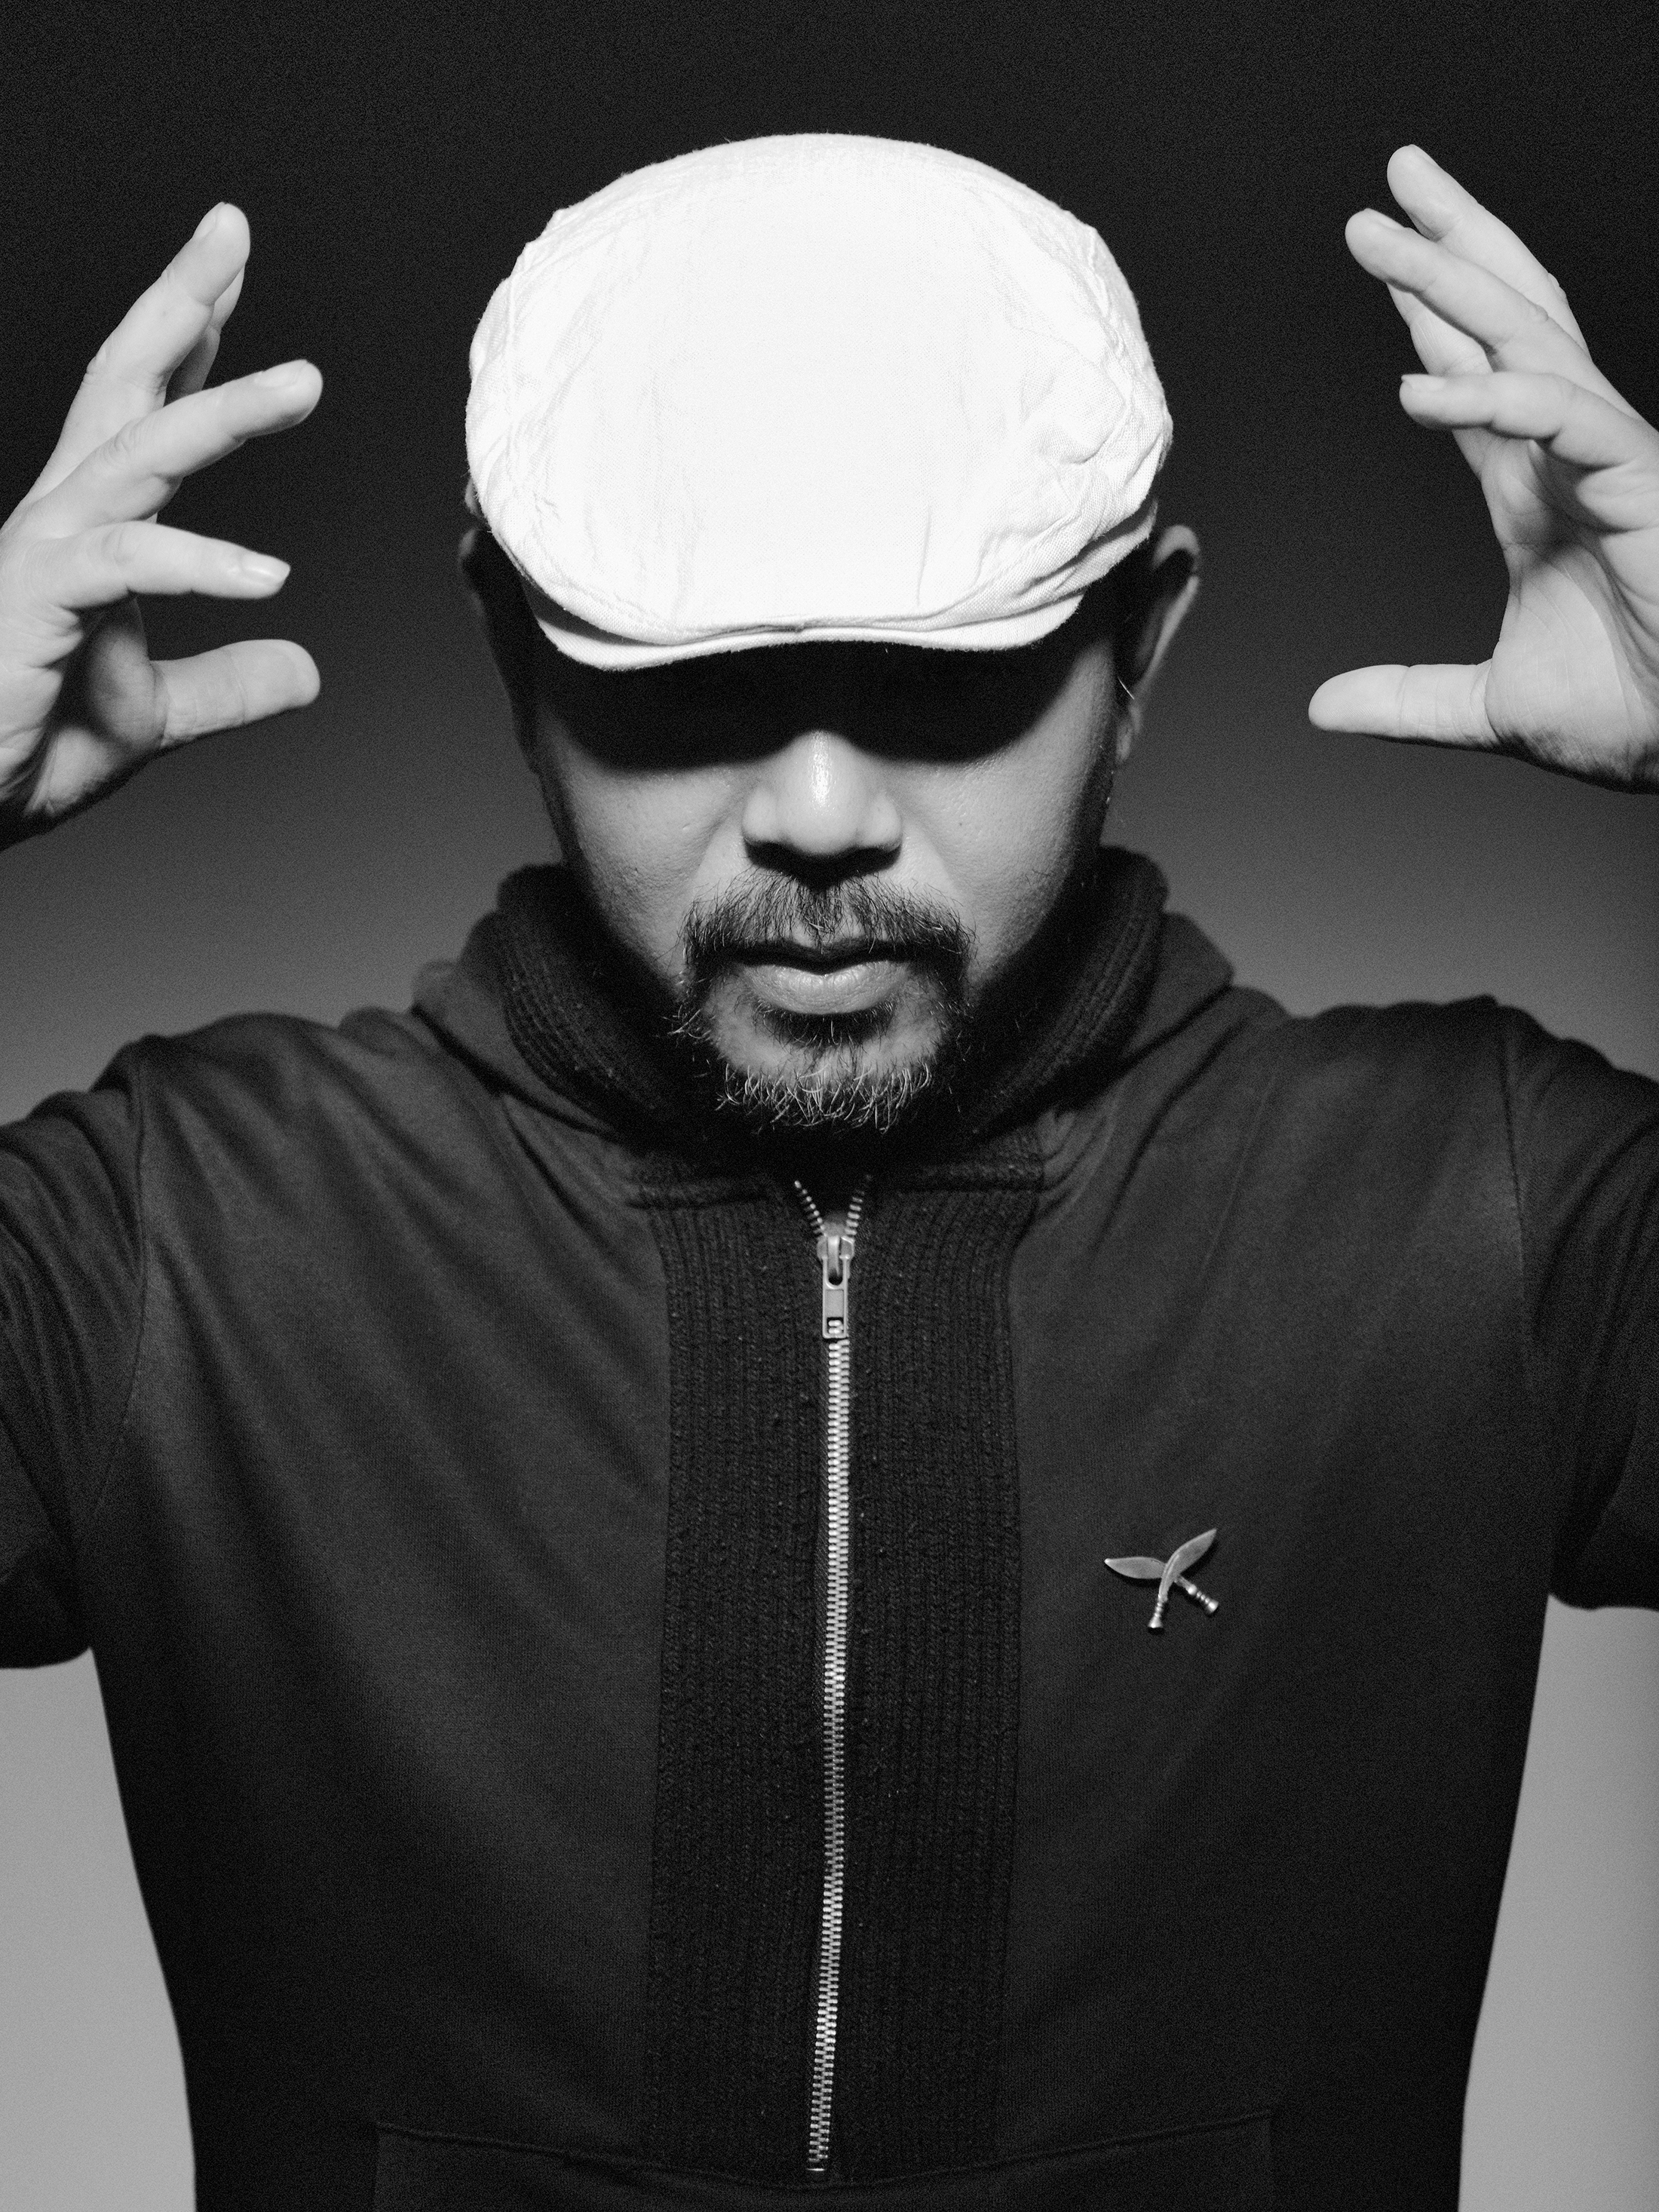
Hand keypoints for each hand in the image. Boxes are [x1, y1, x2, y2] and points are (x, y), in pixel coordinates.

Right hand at [0, 205, 321, 844]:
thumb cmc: (27, 746)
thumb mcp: (152, 716)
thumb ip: (225, 687)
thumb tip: (304, 668)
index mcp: (88, 531)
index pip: (142, 413)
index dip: (191, 341)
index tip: (230, 273)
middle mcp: (62, 521)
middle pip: (124, 385)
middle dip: (180, 301)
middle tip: (229, 226)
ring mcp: (45, 554)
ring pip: (139, 454)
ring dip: (223, 411)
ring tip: (304, 381)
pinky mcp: (34, 603)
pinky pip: (125, 565)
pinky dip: (199, 563)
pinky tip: (269, 576)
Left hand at [1308, 146, 1658, 788]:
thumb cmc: (1629, 715)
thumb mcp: (1488, 707)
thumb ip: (1406, 698)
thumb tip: (1323, 706)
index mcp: (1539, 492)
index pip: (1476, 375)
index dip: (1430, 311)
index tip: (1385, 256)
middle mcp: (1571, 456)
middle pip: (1508, 321)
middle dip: (1449, 247)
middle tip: (1389, 186)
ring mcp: (1608, 459)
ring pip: (1526, 341)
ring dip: (1446, 283)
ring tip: (1375, 236)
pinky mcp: (1639, 481)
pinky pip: (1562, 417)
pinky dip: (1491, 397)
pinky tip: (1422, 387)